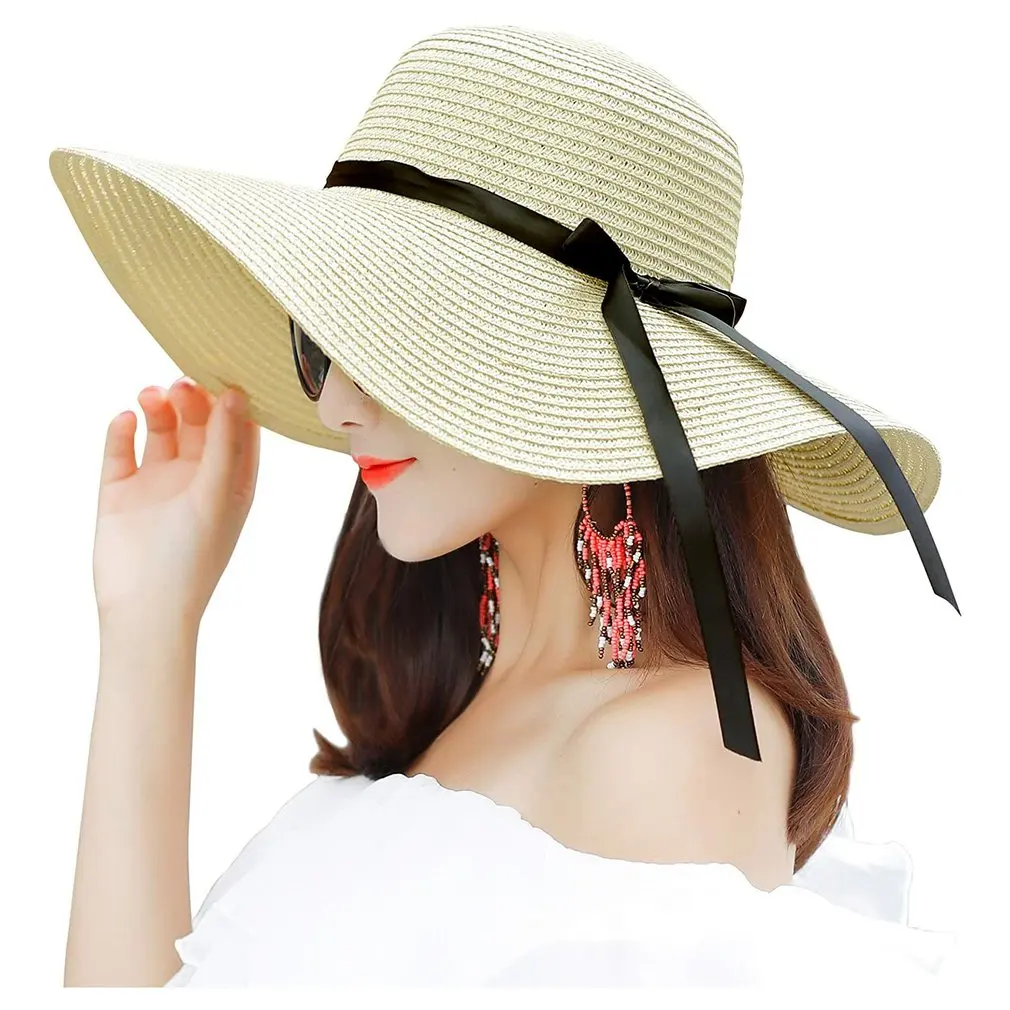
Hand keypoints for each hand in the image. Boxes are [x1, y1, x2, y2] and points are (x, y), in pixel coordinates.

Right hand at [93, 377, 260, 624]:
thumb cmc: (194, 557)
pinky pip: (121, 450)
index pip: (238, 429)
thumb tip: (235, 394)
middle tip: (182, 383)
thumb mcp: (218, 494)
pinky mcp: (121, 492)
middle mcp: (197, 479)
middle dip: (192, 399)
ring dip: (158, 408)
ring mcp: (158, 484)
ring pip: (161, 430)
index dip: (232, 400)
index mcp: (232, 482)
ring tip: (152, 395)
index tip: (226, 370)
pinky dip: (122, 430)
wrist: (145, 608)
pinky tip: (125, 418)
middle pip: (198, 423)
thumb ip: (226, 444)